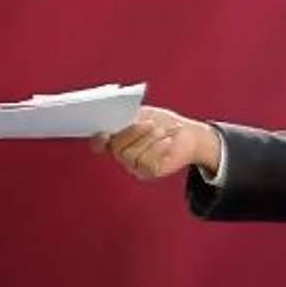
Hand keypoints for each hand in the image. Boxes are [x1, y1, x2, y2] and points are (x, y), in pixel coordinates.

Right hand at [90, 106, 220, 180]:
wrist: (187, 133)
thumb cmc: (163, 122)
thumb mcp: (144, 113)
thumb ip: (128, 115)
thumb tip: (115, 116)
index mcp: (117, 138)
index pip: (98, 144)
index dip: (98, 141)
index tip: (105, 134)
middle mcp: (122, 154)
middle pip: (117, 148)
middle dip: (133, 133)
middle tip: (149, 123)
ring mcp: (134, 165)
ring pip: (132, 156)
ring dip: (149, 139)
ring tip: (161, 130)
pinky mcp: (149, 172)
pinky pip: (147, 163)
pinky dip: (158, 148)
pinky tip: (167, 140)